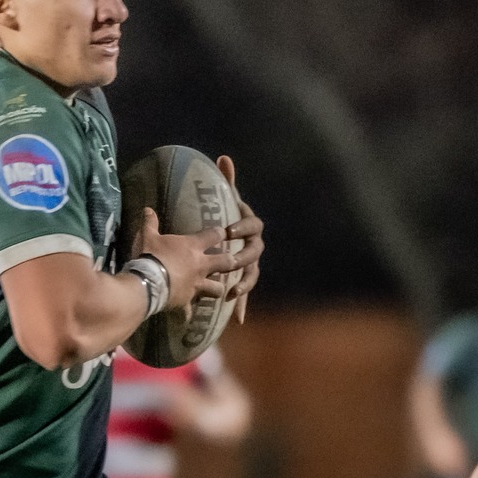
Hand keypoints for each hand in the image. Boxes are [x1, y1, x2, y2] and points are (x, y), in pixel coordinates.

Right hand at [132, 206, 232, 311]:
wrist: (147, 282)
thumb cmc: (150, 255)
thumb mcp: (148, 236)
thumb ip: (150, 223)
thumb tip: (147, 208)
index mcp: (193, 247)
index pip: (215, 235)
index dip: (220, 233)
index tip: (223, 232)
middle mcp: (201, 265)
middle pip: (226, 262)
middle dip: (232, 261)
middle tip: (233, 261)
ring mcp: (197, 284)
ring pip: (218, 287)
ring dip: (219, 288)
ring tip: (217, 289)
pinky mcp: (188, 300)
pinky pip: (191, 309)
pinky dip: (190, 313)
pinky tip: (189, 317)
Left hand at [216, 155, 263, 323]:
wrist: (227, 237)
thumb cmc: (225, 217)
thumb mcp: (225, 200)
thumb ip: (227, 181)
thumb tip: (224, 158)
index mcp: (249, 228)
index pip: (252, 226)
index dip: (242, 227)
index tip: (229, 229)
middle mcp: (253, 247)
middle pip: (253, 254)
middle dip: (242, 258)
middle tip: (229, 262)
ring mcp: (249, 265)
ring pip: (251, 275)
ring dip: (243, 284)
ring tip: (231, 292)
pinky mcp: (242, 280)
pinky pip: (244, 293)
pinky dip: (241, 306)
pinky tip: (236, 319)